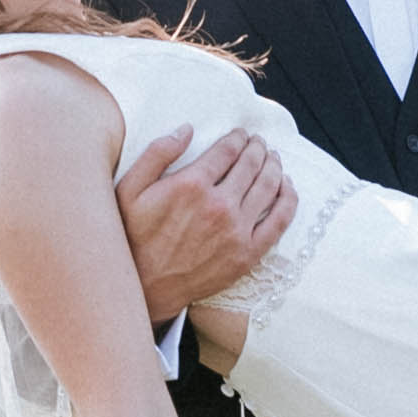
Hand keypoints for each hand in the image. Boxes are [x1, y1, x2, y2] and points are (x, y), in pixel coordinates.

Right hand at [117, 126, 297, 325]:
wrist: (145, 287)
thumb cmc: (133, 237)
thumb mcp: (129, 189)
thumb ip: (157, 154)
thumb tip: (187, 129)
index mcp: (191, 184)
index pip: (227, 150)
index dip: (237, 137)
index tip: (240, 134)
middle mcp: (219, 205)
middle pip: (251, 164)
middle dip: (258, 147)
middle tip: (259, 142)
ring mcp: (236, 231)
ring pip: (268, 187)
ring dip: (274, 166)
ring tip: (273, 158)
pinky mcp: (248, 254)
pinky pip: (279, 221)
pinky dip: (288, 199)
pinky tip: (287, 187)